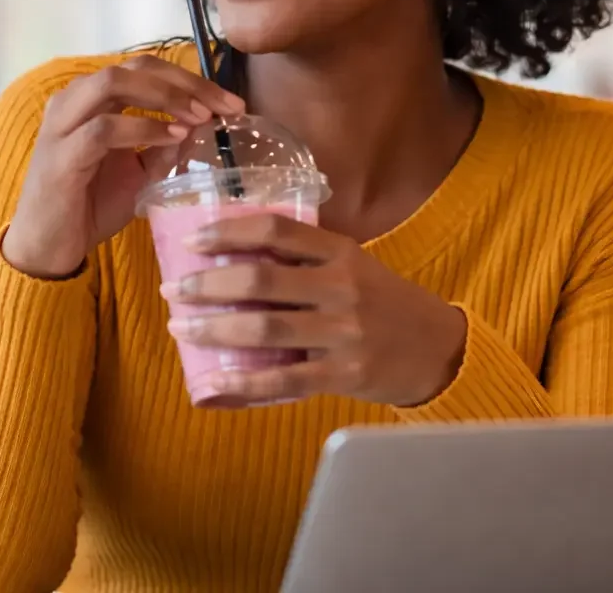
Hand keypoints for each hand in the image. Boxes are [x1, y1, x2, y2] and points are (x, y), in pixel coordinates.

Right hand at [3, 56, 244, 278]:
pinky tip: (173, 138)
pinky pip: (104, 128)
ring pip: (113, 83)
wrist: (48, 248)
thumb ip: (164, 145)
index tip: (231, 102)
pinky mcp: (61, 155)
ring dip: (164, 97)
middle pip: (133, 67)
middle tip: (223, 105)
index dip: (191, 79)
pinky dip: (143, 128)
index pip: (144, 69)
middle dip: (185, 82)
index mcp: (90, 99)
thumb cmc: (89, 205)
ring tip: (200, 117)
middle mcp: (72, 101)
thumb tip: (202, 124)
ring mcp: (62, 125)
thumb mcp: (139, 172)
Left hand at [161, 213, 467, 406]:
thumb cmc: (383, 303)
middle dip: (208, 284)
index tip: (193, 240)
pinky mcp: (344, 374)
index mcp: (340, 252)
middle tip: (173, 289)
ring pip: (265, 327)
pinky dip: (243, 383)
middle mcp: (341, 287)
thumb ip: (305, 258)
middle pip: (261, 278)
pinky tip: (212, 381)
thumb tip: (233, 253)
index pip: (276, 229)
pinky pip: (283, 381)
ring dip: (214, 328)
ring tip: (181, 327)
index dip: (229, 230)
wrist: (439, 349)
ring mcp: (343, 332)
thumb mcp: (354, 265)